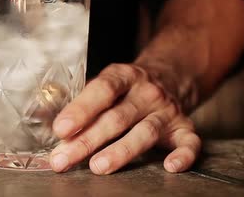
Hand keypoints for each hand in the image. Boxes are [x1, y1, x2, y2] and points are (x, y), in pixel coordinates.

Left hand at [49, 63, 201, 174]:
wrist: (170, 77)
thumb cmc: (127, 89)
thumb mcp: (106, 84)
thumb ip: (84, 103)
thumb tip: (53, 128)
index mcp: (125, 76)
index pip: (102, 90)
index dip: (81, 109)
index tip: (61, 129)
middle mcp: (147, 93)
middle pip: (116, 117)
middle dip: (87, 140)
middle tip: (64, 158)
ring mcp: (167, 111)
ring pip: (144, 132)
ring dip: (120, 151)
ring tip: (98, 166)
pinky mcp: (184, 128)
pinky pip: (189, 143)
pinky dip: (183, 156)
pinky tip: (169, 167)